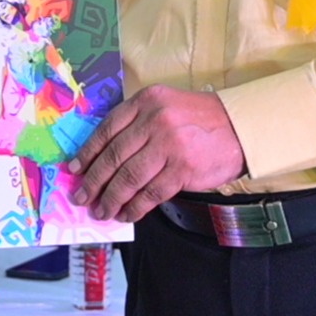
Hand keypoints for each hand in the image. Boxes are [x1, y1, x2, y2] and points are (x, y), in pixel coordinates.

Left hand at [67, 85, 246, 222]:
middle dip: (94, 181)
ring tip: (102, 211)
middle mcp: (155, 120)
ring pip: (129, 177)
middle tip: (82, 196)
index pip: (107, 129)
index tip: (75, 169)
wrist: (239, 127)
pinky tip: (127, 214)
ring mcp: (169, 145)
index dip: (87, 152)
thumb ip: (137, 123)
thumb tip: (104, 158)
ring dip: (112, 198)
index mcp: (146, 101)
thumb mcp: (165, 105)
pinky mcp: (183, 169)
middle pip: (114, 156)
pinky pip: (151, 193)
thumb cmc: (199, 119)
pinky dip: (135, 207)